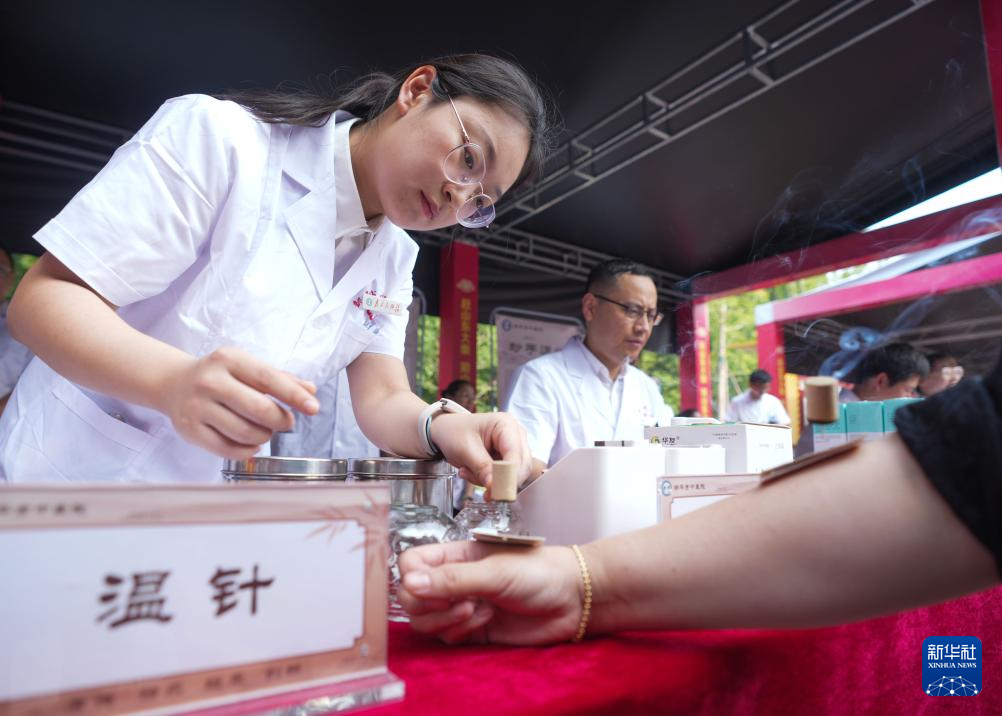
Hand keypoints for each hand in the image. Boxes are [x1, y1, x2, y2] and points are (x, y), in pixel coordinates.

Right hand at [159, 347, 318, 457]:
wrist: (174, 383)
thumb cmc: (221, 375)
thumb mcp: (247, 367)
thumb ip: (280, 379)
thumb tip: (310, 391)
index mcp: (229, 360)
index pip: (269, 378)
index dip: (294, 395)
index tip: (313, 408)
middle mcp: (210, 381)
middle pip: (259, 409)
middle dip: (281, 420)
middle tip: (287, 422)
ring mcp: (197, 407)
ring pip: (245, 433)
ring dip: (265, 436)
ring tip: (265, 430)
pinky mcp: (189, 430)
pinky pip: (228, 449)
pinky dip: (248, 450)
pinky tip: (252, 443)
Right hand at [398, 541, 582, 644]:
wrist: (572, 599)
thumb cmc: (539, 572)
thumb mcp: (494, 571)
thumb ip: (452, 579)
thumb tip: (409, 584)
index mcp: (456, 554)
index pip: (411, 564)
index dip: (411, 578)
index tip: (431, 587)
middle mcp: (454, 579)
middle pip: (412, 596)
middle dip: (429, 604)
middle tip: (459, 602)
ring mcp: (462, 605)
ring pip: (426, 619)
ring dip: (446, 619)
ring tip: (478, 610)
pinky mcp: (473, 630)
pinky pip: (446, 636)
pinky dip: (460, 631)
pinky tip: (486, 619)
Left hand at [429, 412, 531, 486]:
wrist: (446, 432)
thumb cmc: (454, 433)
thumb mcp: (464, 450)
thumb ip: (481, 468)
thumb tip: (494, 485)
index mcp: (506, 424)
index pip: (516, 454)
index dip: (509, 475)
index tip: (497, 491)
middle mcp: (515, 434)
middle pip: (521, 466)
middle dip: (500, 481)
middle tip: (483, 490)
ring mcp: (514, 447)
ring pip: (515, 475)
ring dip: (492, 481)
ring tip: (468, 472)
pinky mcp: (509, 459)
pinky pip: (507, 477)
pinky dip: (490, 480)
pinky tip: (473, 472)